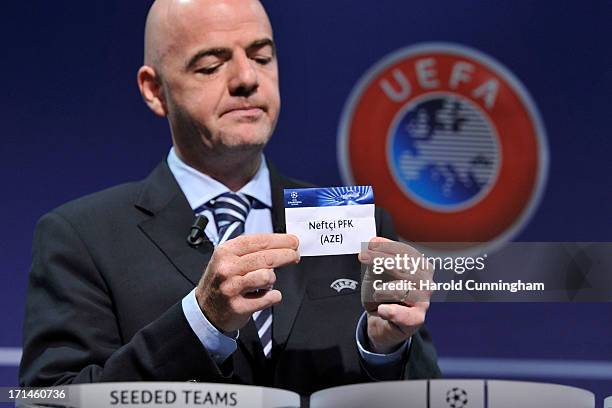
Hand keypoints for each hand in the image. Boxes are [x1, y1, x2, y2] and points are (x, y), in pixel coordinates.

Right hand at [195, 233, 299, 332]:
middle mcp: (227, 268)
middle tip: (295, 256)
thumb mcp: (227, 259)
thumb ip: (250, 250)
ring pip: (267, 276)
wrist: (204, 311)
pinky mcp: (238, 307)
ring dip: (272, 279)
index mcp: (225, 252)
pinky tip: (267, 295)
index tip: (293, 241)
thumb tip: (281, 242)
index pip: (258, 241)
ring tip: (266, 282)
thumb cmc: (221, 282)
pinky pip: (268, 298)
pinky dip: (273, 296)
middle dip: (287, 255)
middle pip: (266, 257)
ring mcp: (231, 288)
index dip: (280, 240)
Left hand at [359, 237, 433, 353]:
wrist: (380, 319)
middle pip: (406, 268)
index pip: (407, 252)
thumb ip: (378, 256)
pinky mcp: (416, 319)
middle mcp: (426, 282)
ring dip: (385, 290)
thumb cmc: (382, 293)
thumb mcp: (377, 271)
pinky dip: (393, 312)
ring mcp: (423, 301)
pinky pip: (407, 315)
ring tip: (375, 293)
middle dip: (382, 261)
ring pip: (404, 290)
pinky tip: (383, 309)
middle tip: (363, 257)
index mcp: (420, 267)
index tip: (372, 244)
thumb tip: (373, 241)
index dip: (389, 247)